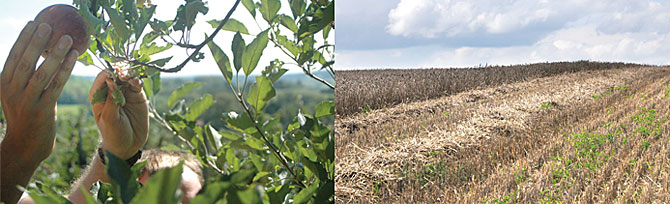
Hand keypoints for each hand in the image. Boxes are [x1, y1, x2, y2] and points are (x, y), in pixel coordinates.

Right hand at [1, 21, 77, 161]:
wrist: (25, 146)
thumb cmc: (25, 116)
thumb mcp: (15, 94)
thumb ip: (21, 76)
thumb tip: (33, 51)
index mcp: (3, 84)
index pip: (13, 56)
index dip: (24, 39)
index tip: (34, 23)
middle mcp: (12, 91)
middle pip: (25, 61)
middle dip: (36, 42)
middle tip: (48, 26)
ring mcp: (26, 101)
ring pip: (41, 73)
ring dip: (55, 54)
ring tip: (67, 39)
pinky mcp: (42, 110)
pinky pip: (56, 85)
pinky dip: (65, 69)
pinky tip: (74, 57)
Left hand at [89, 71, 147, 158]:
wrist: (127, 145)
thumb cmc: (113, 134)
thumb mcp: (109, 118)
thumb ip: (111, 99)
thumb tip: (110, 80)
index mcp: (98, 95)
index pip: (102, 78)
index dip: (108, 72)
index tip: (115, 72)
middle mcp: (111, 91)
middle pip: (115, 74)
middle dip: (120, 70)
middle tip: (125, 72)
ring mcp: (125, 92)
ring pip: (127, 77)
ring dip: (130, 74)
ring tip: (131, 78)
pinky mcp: (137, 95)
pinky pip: (137, 84)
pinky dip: (138, 80)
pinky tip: (137, 82)